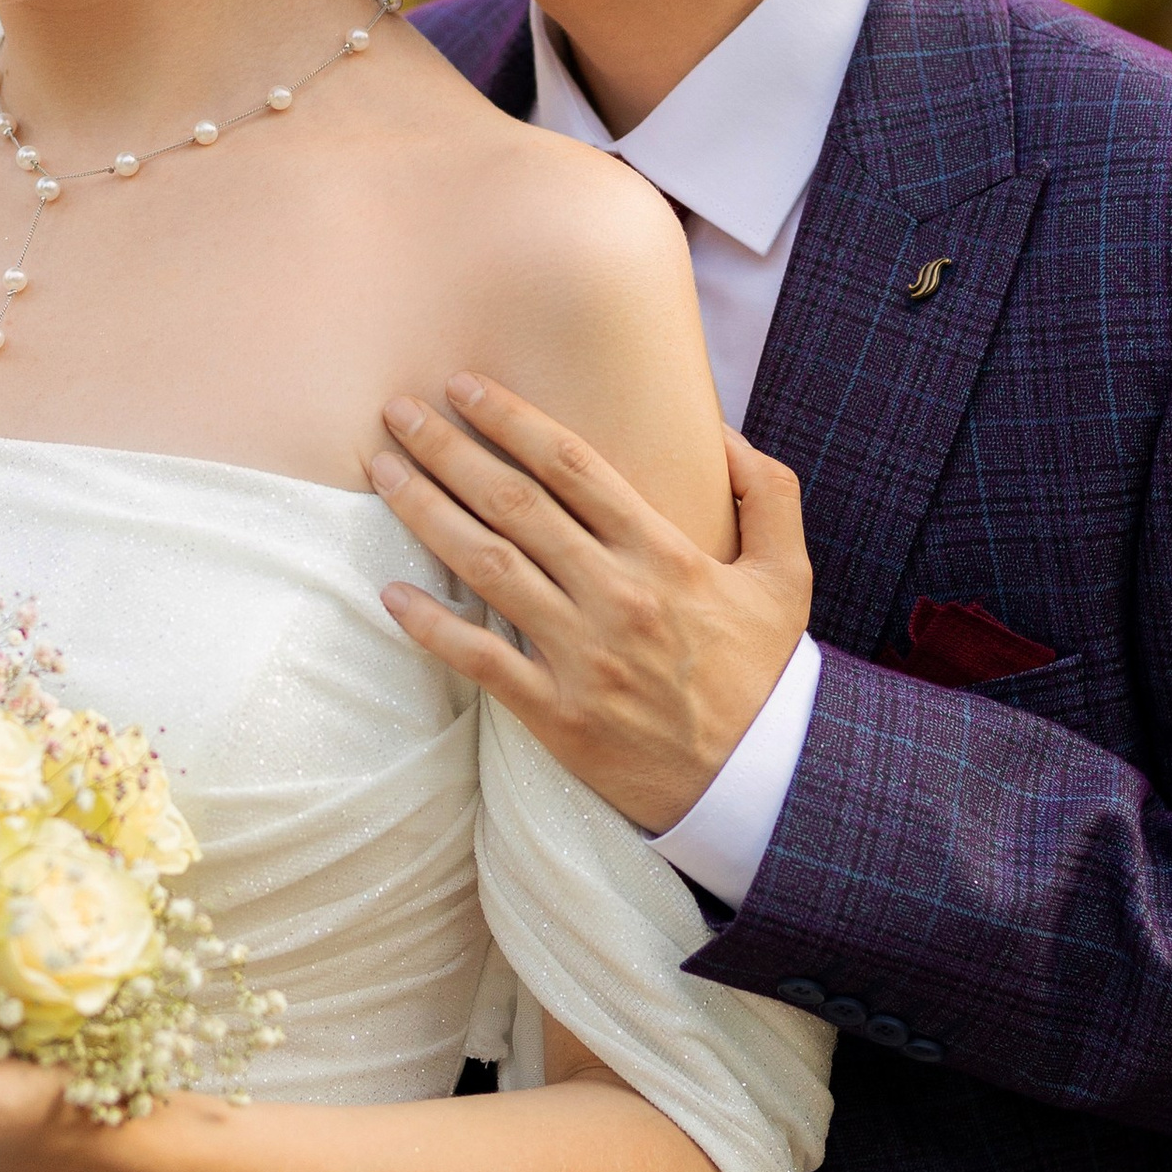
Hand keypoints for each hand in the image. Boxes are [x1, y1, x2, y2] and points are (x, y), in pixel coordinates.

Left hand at [366, 375, 811, 832]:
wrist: (758, 784)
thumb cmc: (764, 674)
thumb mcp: (787, 575)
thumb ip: (767, 492)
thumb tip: (722, 433)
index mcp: (665, 553)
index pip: (572, 465)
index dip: (511, 418)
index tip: (463, 386)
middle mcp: (616, 594)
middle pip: (514, 503)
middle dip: (448, 449)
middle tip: (399, 411)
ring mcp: (583, 655)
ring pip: (487, 566)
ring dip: (427, 512)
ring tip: (383, 472)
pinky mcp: (558, 714)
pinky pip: (481, 659)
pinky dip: (432, 626)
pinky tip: (391, 593)